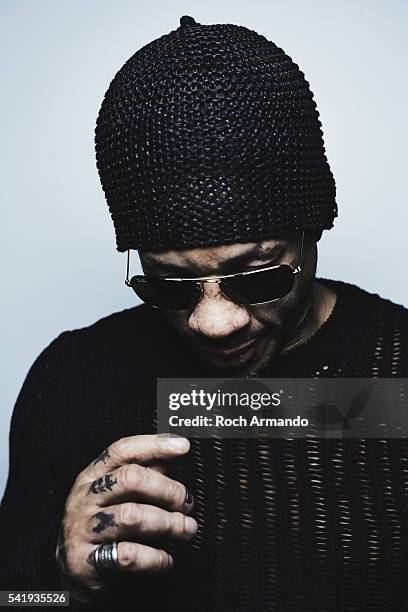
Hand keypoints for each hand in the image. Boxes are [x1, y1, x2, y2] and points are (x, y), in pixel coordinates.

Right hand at [55, 434, 195, 602]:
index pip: (122, 450)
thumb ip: (144, 474)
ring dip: (168, 523)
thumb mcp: (116, 496)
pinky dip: (154, 558)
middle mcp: (85, 498)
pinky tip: (166, 559)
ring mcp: (82, 529)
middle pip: (130, 479)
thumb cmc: (102, 528)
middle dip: (167, 489)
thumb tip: (173, 455)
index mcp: (92, 476)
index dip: (154, 445)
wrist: (71, 576)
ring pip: (131, 516)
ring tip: (187, 529)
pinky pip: (127, 555)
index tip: (182, 446)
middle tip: (187, 503)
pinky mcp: (84, 562)